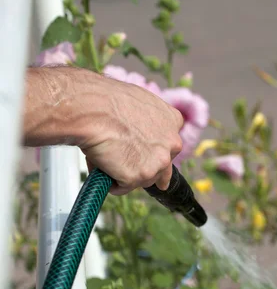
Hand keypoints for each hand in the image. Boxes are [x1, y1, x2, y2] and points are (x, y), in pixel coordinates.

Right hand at [76, 70, 183, 194]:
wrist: (92, 109)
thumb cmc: (106, 101)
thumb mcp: (137, 103)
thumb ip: (145, 122)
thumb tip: (136, 134)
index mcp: (172, 121)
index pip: (169, 145)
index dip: (153, 151)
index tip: (146, 156)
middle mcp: (172, 143)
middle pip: (161, 166)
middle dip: (145, 168)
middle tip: (125, 164)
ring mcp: (158, 162)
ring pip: (142, 179)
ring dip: (125, 174)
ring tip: (108, 156)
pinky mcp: (141, 176)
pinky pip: (122, 187)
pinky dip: (110, 181)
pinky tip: (102, 164)